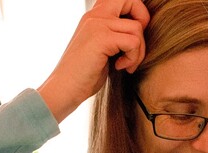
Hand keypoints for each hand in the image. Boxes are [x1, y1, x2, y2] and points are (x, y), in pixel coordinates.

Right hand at [38, 0, 148, 123]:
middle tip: (135, 45)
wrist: (64, 89)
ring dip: (138, 52)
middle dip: (143, 22)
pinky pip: (133, 42)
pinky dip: (132, 58)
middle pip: (130, 0)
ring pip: (137, 28)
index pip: (121, 0)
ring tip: (125, 64)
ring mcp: (97, 25)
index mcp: (94, 16)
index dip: (136, 13)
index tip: (132, 39)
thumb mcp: (101, 49)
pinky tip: (119, 67)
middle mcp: (95, 15)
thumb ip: (116, 35)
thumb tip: (140, 33)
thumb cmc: (84, 75)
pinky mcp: (101, 38)